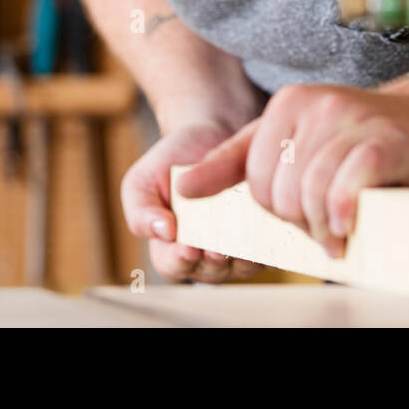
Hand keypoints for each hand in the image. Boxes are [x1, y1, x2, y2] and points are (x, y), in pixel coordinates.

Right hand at [120, 121, 262, 282]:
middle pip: (208, 272)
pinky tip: (267, 233)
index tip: (187, 248)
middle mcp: (203, 254)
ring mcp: (234, 248)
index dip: (179, 261)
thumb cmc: (171, 161)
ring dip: (242, 260)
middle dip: (213, 264)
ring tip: (243, 245)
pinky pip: (267, 248)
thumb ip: (141, 210)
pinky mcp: (261, 236)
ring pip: (240, 267)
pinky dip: (267, 245)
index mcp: (170, 247)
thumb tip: (162, 232)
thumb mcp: (143, 180)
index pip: (172, 265)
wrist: (209, 136)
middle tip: (217, 250)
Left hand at [174, 83, 408, 256]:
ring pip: (312, 196)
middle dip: (301, 222)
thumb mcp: (292, 141)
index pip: (256, 181)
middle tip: (325, 226)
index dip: (276, 210)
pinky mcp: (382, 143)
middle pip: (283, 193)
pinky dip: (344, 216)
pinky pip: (345, 190)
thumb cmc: (354, 141)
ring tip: (339, 232)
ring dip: (325, 229)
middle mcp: (316, 105)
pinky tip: (351, 224)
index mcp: (287, 104)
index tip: (300, 213)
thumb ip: (235, 162)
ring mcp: (350, 121)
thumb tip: (184, 189)